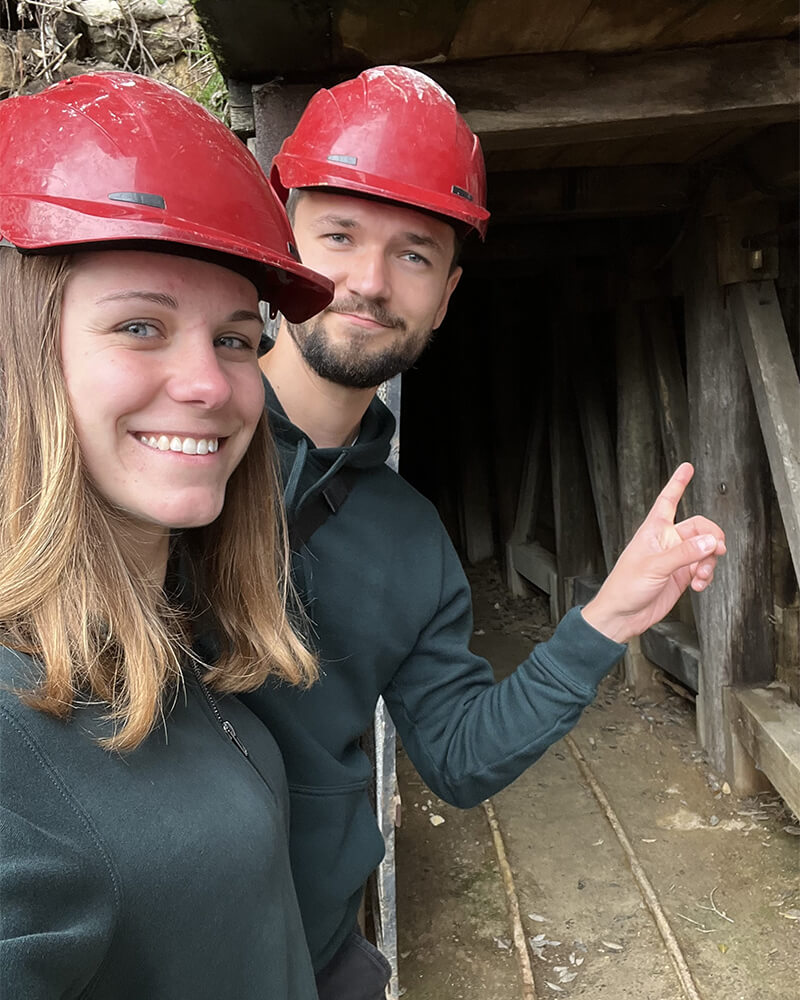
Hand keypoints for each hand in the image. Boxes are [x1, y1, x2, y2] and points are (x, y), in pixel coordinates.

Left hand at [582, 463, 725, 643]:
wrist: (623, 615)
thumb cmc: (625, 587)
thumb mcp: (655, 567)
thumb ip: (684, 553)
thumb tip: (709, 542)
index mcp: (653, 531)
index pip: (667, 500)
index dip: (677, 483)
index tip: (687, 467)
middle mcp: (666, 542)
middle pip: (698, 528)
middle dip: (711, 538)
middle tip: (716, 549)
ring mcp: (675, 559)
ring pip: (704, 550)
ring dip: (709, 561)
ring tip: (702, 575)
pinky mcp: (681, 576)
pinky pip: (703, 568)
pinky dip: (707, 575)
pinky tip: (700, 585)